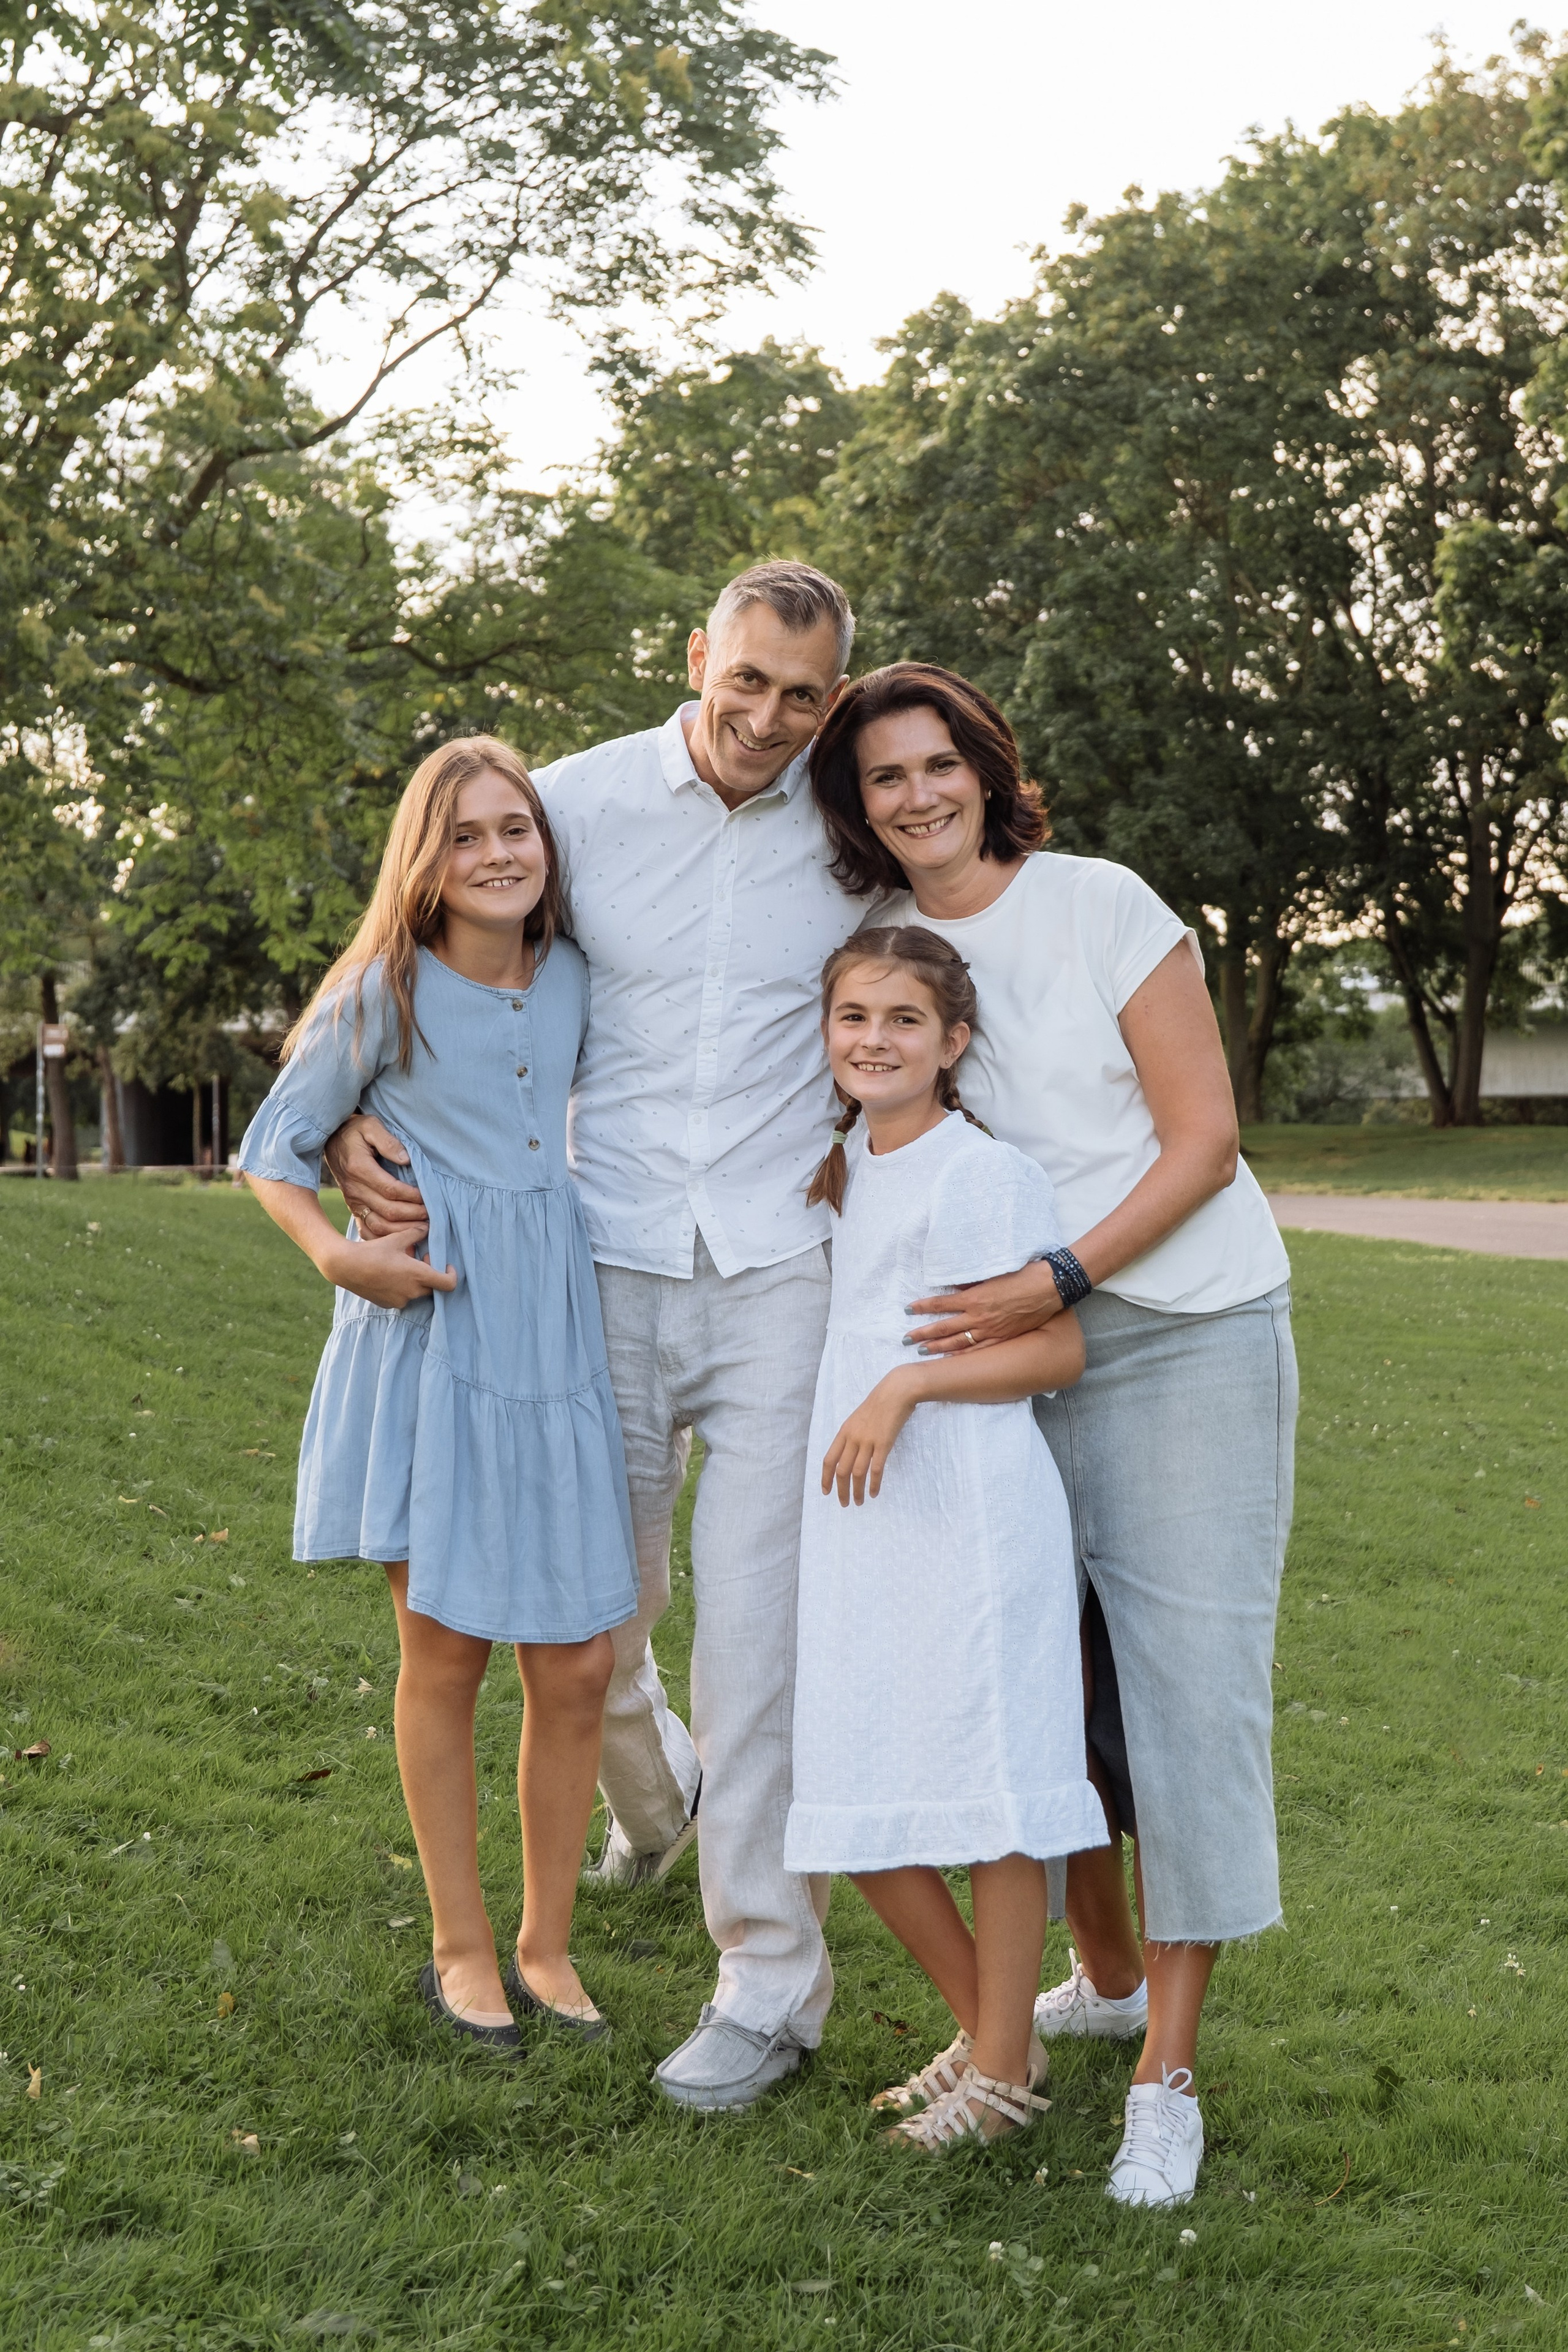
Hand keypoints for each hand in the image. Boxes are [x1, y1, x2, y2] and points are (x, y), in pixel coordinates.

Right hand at [321, 1226, 456, 1310]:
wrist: (346, 1267)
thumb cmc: (373, 1251)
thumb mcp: (397, 1238)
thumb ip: (417, 1233)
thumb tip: (428, 1226)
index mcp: (419, 1276)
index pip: (449, 1284)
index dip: (452, 1275)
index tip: (446, 1264)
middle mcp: (412, 1292)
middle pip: (432, 1287)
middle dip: (430, 1273)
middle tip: (420, 1257)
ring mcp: (400, 1300)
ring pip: (416, 1291)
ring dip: (415, 1280)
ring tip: (402, 1264)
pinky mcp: (388, 1304)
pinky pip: (402, 1296)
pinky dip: (402, 1287)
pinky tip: (389, 1274)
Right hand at [323, 1112, 428, 1239]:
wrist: (332, 1140)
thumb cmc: (356, 1132)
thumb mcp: (371, 1126)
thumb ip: (388, 1141)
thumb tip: (405, 1159)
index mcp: (359, 1168)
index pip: (391, 1190)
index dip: (412, 1196)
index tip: (428, 1197)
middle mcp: (354, 1189)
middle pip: (388, 1211)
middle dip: (413, 1215)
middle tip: (432, 1214)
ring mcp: (353, 1201)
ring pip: (379, 1225)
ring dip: (402, 1230)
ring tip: (422, 1228)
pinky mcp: (354, 1208)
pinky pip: (367, 1230)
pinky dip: (385, 1239)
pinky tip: (402, 1240)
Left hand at [821, 1368, 921, 1505]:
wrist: (896, 1391)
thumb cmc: (879, 1404)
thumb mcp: (858, 1419)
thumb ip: (852, 1435)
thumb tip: (849, 1453)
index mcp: (844, 1432)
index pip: (829, 1460)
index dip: (825, 1478)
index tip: (826, 1491)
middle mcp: (852, 1438)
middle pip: (841, 1470)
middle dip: (840, 1490)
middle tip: (843, 1503)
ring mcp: (868, 1441)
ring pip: (857, 1473)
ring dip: (856, 1491)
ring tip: (859, 1502)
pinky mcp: (883, 1443)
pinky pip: (876, 1469)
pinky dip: (874, 1484)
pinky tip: (874, 1493)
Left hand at [903, 1258, 1063, 1356]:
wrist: (1047, 1287)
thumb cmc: (1021, 1275)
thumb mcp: (991, 1275)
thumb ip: (971, 1283)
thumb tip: (955, 1287)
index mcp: (973, 1297)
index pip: (940, 1303)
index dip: (922, 1306)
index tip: (907, 1309)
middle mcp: (978, 1316)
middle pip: (944, 1327)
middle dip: (922, 1334)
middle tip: (906, 1340)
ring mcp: (990, 1330)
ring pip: (958, 1342)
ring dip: (938, 1347)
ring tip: (922, 1351)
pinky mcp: (1002, 1337)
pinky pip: (978, 1350)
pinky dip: (963, 1355)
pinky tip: (952, 1359)